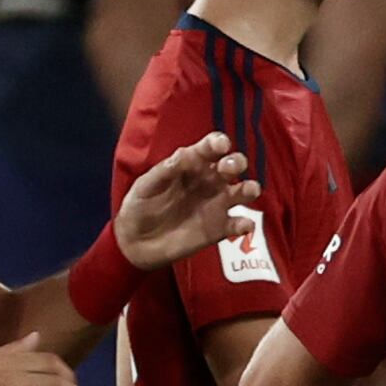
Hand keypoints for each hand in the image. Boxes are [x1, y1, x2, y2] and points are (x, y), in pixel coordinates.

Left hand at [111, 130, 254, 269]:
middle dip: (235, 162)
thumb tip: (185, 154)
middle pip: (232, 165)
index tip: (221, 145)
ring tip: (246, 191)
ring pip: (244, 191)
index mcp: (192, 165)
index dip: (218, 143)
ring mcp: (217, 204)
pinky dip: (246, 223)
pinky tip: (242, 225)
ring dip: (249, 188)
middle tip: (226, 169)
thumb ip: (165, 170)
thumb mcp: (146, 185)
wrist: (136, 242)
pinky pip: (240, 224)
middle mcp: (209, 181)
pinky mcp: (220, 229)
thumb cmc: (141, 206)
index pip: (210, 149)